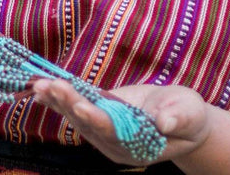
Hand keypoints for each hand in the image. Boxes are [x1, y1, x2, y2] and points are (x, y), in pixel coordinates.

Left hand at [31, 79, 212, 165]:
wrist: (183, 120)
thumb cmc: (189, 116)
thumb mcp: (190, 114)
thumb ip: (177, 118)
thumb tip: (164, 122)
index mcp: (138, 146)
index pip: (112, 132)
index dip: (95, 118)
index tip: (79, 103)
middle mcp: (116, 143)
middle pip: (88, 124)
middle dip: (68, 104)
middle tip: (50, 85)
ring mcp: (105, 133)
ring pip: (77, 118)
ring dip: (57, 100)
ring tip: (40, 84)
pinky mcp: (99, 118)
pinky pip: (76, 110)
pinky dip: (57, 100)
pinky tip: (40, 90)